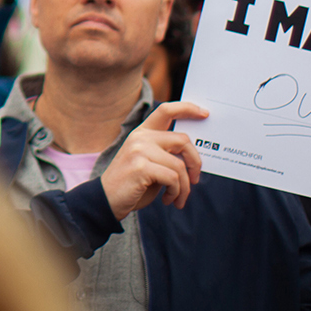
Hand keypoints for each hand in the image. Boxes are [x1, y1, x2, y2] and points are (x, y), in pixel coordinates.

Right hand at [99, 102, 208, 218]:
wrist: (105, 202)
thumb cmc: (132, 185)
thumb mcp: (150, 164)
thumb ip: (167, 154)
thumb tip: (194, 157)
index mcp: (142, 133)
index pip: (166, 110)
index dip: (187, 108)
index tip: (204, 113)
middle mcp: (140, 138)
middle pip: (183, 140)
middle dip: (195, 163)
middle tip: (195, 179)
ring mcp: (139, 151)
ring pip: (180, 165)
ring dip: (184, 186)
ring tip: (178, 197)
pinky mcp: (141, 167)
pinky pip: (173, 178)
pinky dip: (176, 192)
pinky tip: (168, 200)